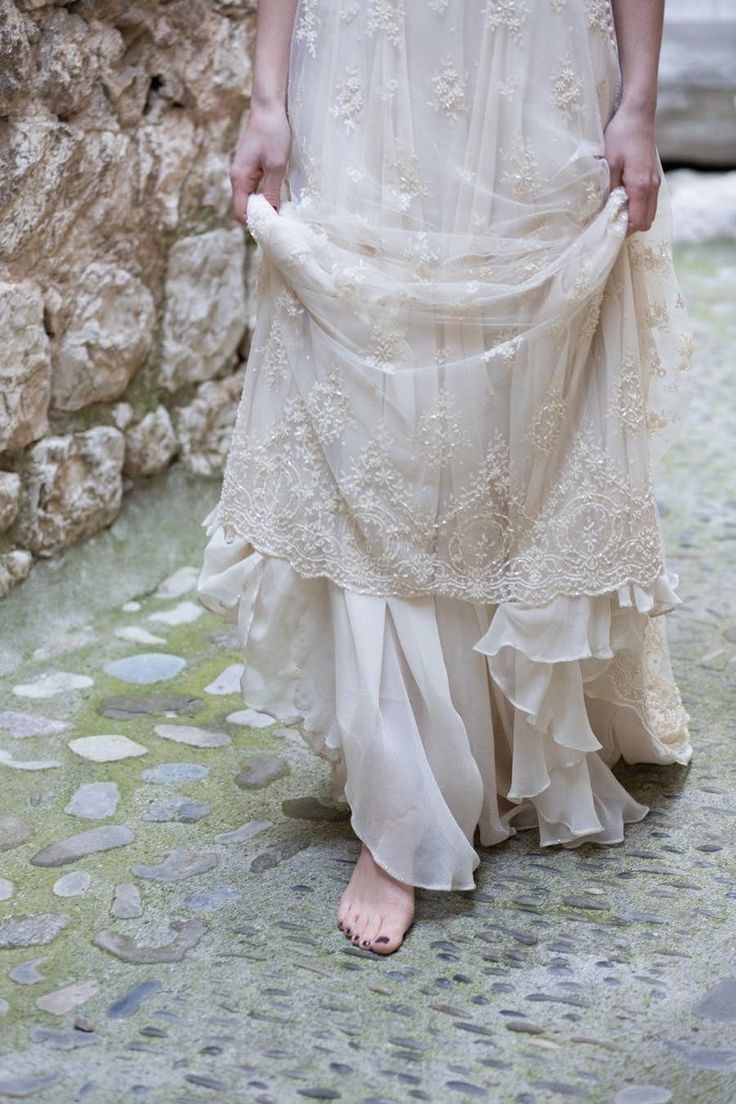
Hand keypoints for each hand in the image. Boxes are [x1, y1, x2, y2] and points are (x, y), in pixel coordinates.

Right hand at [229, 102, 292, 223]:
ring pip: (250, 200)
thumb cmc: (273, 133)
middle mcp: (237, 178)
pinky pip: (253, 190)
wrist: (269, 107)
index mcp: (240, 179)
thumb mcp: (276, 165)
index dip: (256, 224)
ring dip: (263, 208)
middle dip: (260, 218)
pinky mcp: (250, 168)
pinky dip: (264, 197)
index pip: (241, 213)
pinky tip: (278, 198)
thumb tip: (272, 216)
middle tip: (281, 223)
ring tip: (281, 213)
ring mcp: (243, 173)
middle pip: (244, 209)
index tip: (274, 228)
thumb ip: (272, 192)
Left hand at [603, 105, 660, 235]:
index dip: (623, 231)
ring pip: (650, 213)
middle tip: (610, 222)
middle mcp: (652, 186)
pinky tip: (623, 199)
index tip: (607, 230)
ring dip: (634, 217)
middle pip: (646, 222)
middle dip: (629, 227)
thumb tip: (604, 212)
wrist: (638, 115)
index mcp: (641, 185)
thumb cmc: (620, 135)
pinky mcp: (655, 177)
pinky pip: (650, 202)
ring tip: (615, 211)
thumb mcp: (608, 163)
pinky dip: (639, 207)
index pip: (636, 222)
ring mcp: (656, 182)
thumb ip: (608, 189)